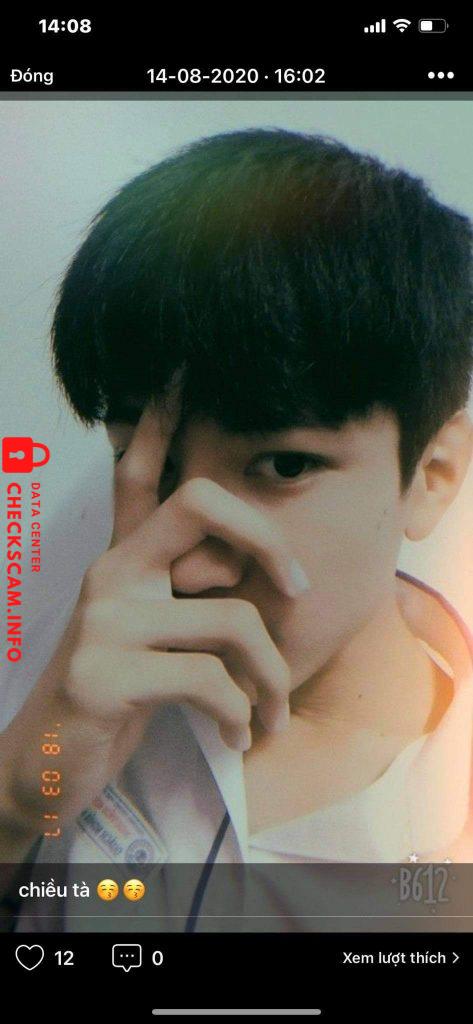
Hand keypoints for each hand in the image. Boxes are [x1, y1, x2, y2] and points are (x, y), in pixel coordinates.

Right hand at [1, 389, 308, 833]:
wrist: (42, 768)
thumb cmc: (113, 702)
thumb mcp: (149, 641)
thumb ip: (183, 602)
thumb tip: (245, 582)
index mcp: (123, 563)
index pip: (137, 477)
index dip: (159, 424)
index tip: (180, 373)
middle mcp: (110, 576)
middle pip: (200, 504)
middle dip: (268, 539)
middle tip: (299, 590)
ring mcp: (104, 622)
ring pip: (232, 619)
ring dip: (269, 680)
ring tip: (268, 715)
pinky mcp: (103, 676)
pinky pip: (210, 681)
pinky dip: (239, 715)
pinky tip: (236, 735)